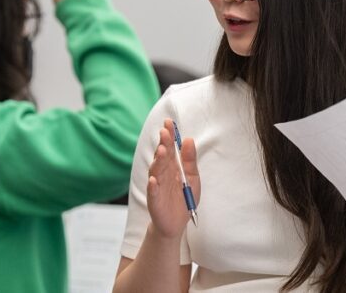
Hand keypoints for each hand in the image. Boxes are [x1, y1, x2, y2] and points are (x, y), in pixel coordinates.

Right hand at [146, 119, 200, 239]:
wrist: (177, 224)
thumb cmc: (184, 199)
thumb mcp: (193, 178)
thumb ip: (190, 161)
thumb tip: (188, 140)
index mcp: (172, 166)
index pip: (169, 147)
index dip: (169, 135)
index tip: (169, 122)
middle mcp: (162, 173)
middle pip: (162, 156)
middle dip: (163, 143)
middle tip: (165, 131)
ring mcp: (157, 186)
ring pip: (156, 170)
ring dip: (158, 160)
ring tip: (162, 150)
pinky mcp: (154, 200)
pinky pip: (152, 192)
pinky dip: (152, 186)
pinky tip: (153, 180)